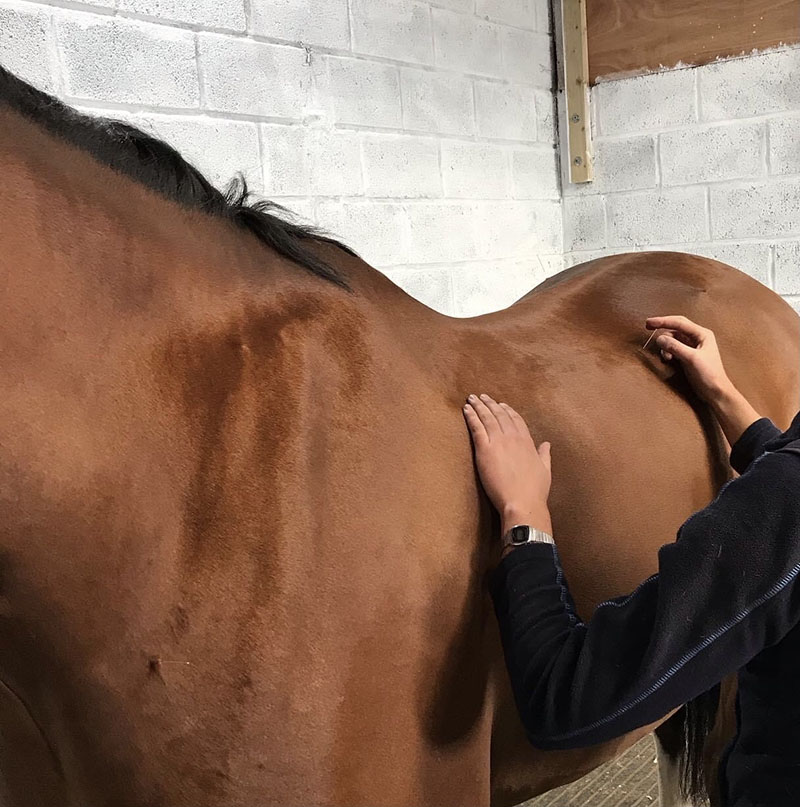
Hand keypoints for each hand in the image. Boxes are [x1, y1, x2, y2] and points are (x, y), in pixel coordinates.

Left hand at [463, 394, 551, 533]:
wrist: (522, 502)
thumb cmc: (534, 491)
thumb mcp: (545, 470)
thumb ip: (545, 454)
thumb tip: (546, 444)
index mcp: (527, 442)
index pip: (516, 420)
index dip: (508, 411)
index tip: (501, 404)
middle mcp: (513, 438)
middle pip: (500, 415)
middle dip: (491, 404)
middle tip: (482, 396)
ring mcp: (499, 442)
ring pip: (487, 418)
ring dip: (479, 406)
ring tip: (471, 398)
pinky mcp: (485, 449)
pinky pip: (476, 428)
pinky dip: (471, 416)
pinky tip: (466, 409)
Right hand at [645, 315, 733, 403]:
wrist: (715, 392)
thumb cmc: (709, 375)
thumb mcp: (691, 359)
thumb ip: (675, 347)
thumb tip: (659, 338)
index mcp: (702, 334)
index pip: (679, 322)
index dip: (663, 321)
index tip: (649, 322)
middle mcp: (697, 338)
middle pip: (675, 328)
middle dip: (662, 328)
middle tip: (648, 327)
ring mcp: (692, 347)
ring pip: (673, 338)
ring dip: (665, 344)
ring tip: (666, 356)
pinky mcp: (687, 355)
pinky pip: (673, 347)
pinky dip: (668, 351)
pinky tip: (668, 358)